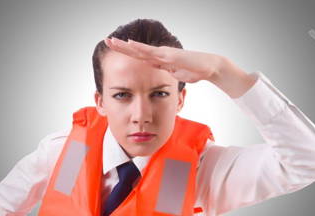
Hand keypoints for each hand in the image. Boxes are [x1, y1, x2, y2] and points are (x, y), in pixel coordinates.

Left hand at [104, 37, 223, 83]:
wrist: (208, 67)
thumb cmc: (194, 71)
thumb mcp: (175, 74)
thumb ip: (166, 72)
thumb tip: (160, 73)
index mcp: (159, 60)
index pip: (139, 56)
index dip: (126, 52)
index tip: (114, 49)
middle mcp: (159, 54)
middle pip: (136, 50)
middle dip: (120, 46)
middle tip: (106, 40)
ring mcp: (163, 54)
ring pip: (140, 49)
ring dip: (125, 45)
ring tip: (112, 41)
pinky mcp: (168, 56)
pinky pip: (151, 52)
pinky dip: (140, 48)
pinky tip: (130, 44)